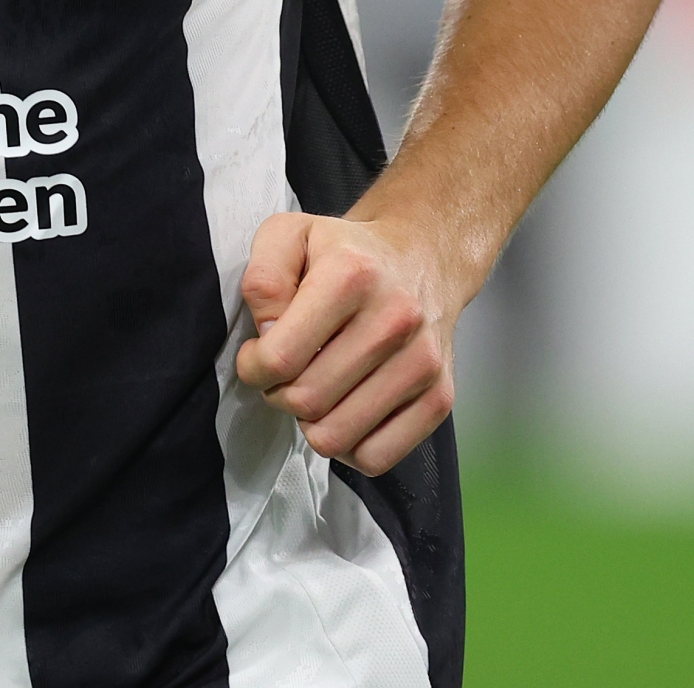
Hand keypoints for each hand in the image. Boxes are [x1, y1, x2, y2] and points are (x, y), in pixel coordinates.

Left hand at [234, 212, 464, 475]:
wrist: (423, 258)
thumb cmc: (346, 253)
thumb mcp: (290, 236)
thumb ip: (263, 278)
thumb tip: (267, 334)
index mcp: (352, 275)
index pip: (281, 358)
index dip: (253, 367)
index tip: (257, 356)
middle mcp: (396, 319)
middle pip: (307, 401)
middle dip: (279, 394)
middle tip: (286, 374)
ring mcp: (423, 362)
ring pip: (336, 437)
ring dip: (311, 423)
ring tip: (315, 389)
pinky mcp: (440, 397)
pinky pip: (376, 457)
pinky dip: (349, 446)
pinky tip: (344, 412)